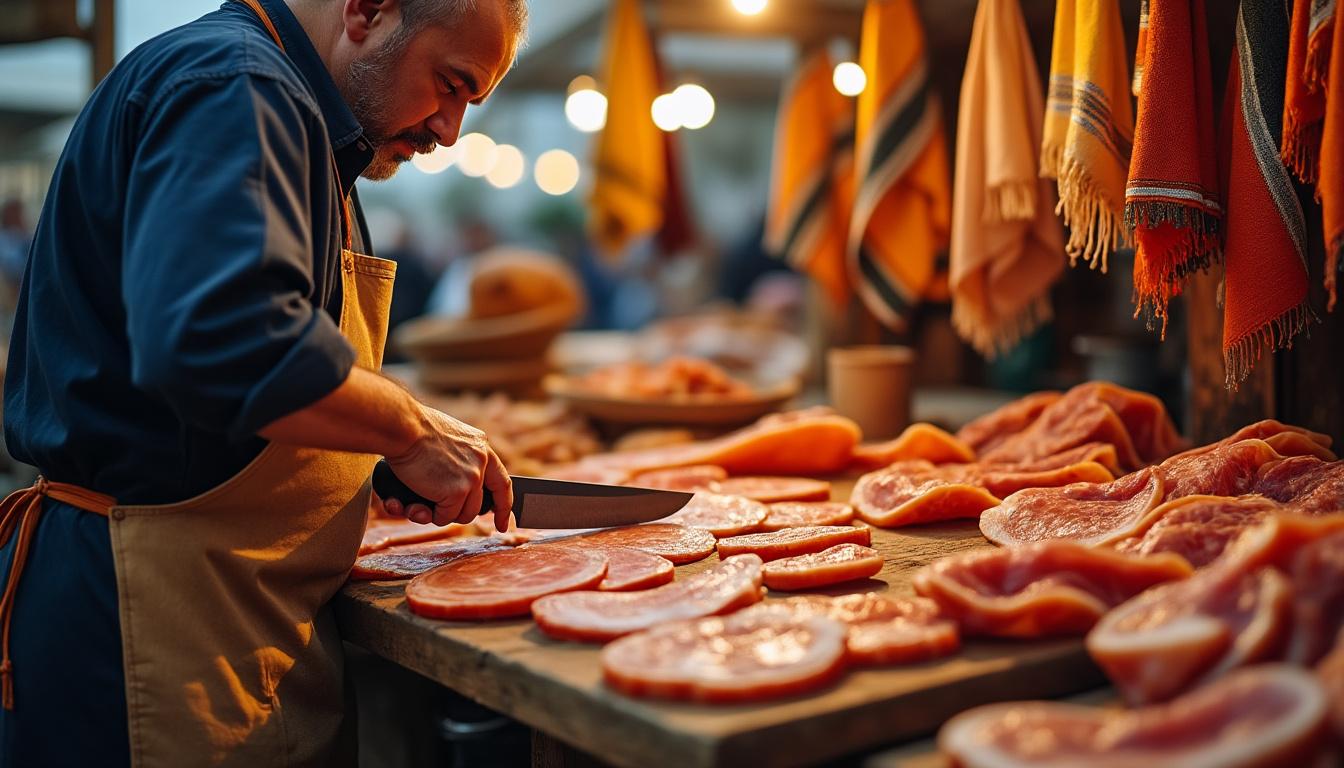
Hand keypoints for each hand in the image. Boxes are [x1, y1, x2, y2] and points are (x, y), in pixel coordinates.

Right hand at [381, 404, 512, 531]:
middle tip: (437, 510)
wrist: (403, 428)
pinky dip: (429, 515)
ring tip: (422, 504)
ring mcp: (472, 478)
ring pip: (463, 515)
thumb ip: (458, 458)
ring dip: (442, 514)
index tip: (503, 523)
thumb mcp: (448, 439)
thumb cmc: (413, 431)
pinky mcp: (457, 492)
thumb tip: (455, 486)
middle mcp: (482, 463)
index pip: (502, 482)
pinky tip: (417, 503)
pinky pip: (445, 517)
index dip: (503, 506)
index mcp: (480, 447)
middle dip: (459, 513)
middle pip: (478, 505)